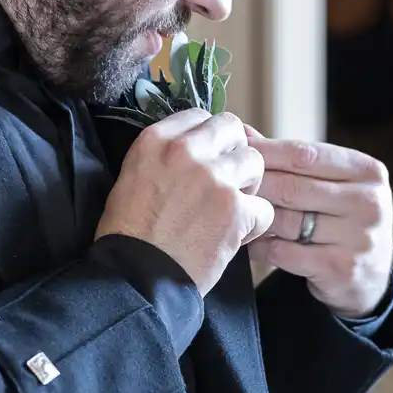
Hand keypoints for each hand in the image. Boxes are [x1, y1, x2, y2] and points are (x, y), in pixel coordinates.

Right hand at [97, 110, 275, 293]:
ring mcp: (214, 178)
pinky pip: (264, 207)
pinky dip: (255, 224)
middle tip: (226, 180)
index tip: (208, 157)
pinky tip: (236, 236)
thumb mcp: (131, 178)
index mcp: (156, 141)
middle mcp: (186, 151)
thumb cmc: (129, 235)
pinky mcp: (235, 209)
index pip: (199, 115)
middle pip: (231, 128)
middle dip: (233, 152)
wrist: (135, 277)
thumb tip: (194, 148)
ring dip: (248, 185)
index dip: (209, 138)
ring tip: (231, 209)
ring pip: (254, 162)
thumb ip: (163, 156)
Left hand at [247, 136, 392, 318]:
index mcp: (367, 171)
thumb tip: (243, 132)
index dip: (265, 152)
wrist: (369, 276)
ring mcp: (359, 238)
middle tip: (228, 188)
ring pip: (286, 221)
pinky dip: (262, 247)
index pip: (305, 154)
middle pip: (293, 187)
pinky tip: (253, 244)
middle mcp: (369, 202)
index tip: (237, 152)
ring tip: (236, 215)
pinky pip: (285, 252)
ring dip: (257, 219)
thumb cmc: (340, 220)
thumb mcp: (329, 184)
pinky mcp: (342, 269)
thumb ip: (291, 160)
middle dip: (256, 187)